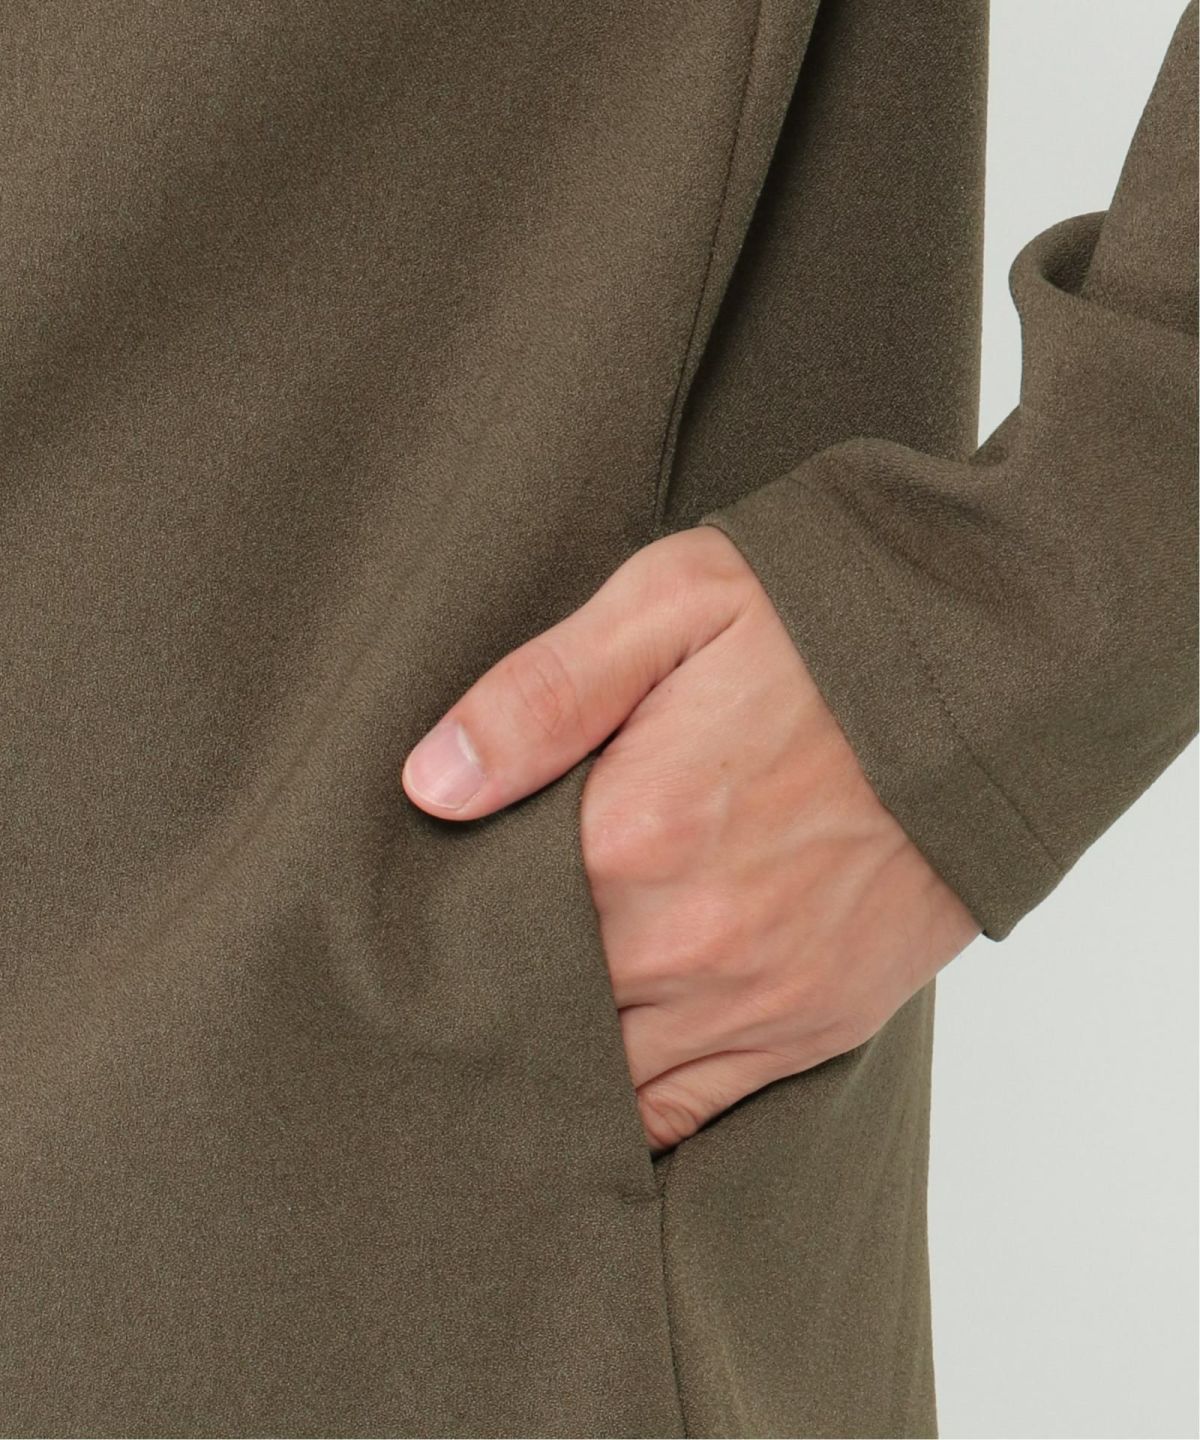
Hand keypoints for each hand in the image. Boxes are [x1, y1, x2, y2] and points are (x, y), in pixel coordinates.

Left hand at [401, 526, 980, 1152]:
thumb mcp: (672, 604)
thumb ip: (543, 694)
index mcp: (631, 834)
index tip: (407, 921)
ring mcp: (757, 998)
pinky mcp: (815, 1024)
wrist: (995, 672)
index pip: (481, 930)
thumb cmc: (825, 624)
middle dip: (481, 1004)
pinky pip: (691, 1111)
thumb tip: (430, 783)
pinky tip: (596, 1076)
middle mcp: (688, 941)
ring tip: (506, 1032)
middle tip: (440, 984)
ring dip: (548, 1063)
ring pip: (603, 1082)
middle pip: (532, 1017)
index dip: (433, 933)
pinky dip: (632, 1107)